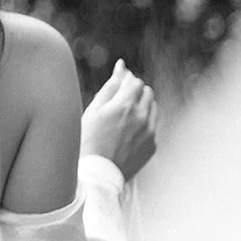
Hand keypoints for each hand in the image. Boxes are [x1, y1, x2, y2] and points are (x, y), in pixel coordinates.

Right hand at [80, 59, 158, 181]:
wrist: (96, 174)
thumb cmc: (87, 139)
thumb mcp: (94, 110)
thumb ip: (111, 86)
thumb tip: (122, 67)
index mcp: (124, 105)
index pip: (135, 81)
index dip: (124, 83)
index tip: (115, 91)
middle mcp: (141, 117)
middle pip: (147, 92)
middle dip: (135, 93)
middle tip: (118, 105)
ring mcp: (149, 133)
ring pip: (153, 107)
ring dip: (142, 107)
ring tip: (123, 119)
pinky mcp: (152, 146)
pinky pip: (153, 126)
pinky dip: (143, 124)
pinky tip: (127, 134)